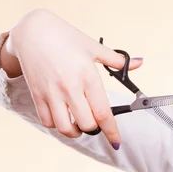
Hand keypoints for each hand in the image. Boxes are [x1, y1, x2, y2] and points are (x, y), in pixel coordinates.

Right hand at [4, 9, 143, 147]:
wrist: (32, 30)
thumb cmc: (66, 37)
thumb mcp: (94, 47)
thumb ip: (118, 60)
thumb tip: (140, 62)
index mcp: (88, 77)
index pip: (103, 113)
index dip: (112, 131)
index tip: (117, 141)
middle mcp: (70, 87)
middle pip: (87, 124)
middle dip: (94, 128)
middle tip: (96, 122)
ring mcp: (52, 93)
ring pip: (65, 128)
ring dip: (75, 132)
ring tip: (79, 124)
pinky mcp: (37, 95)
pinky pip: (47, 122)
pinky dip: (57, 125)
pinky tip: (63, 118)